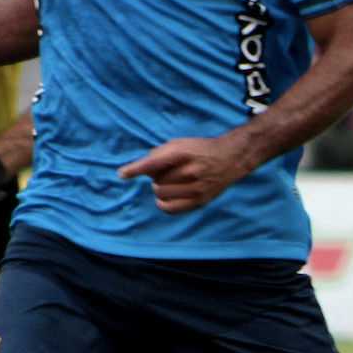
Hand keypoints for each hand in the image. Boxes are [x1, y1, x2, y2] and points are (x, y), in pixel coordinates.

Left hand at [117, 136, 250, 214]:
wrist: (230, 159)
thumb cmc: (200, 150)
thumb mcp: (180, 143)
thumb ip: (159, 154)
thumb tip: (141, 169)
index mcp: (184, 153)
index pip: (154, 163)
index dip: (136, 169)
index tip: (122, 174)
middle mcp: (191, 171)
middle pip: (156, 181)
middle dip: (156, 178)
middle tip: (167, 173)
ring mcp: (197, 188)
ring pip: (161, 194)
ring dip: (160, 189)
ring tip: (171, 183)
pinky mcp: (200, 201)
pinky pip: (170, 208)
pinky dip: (163, 203)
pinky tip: (168, 196)